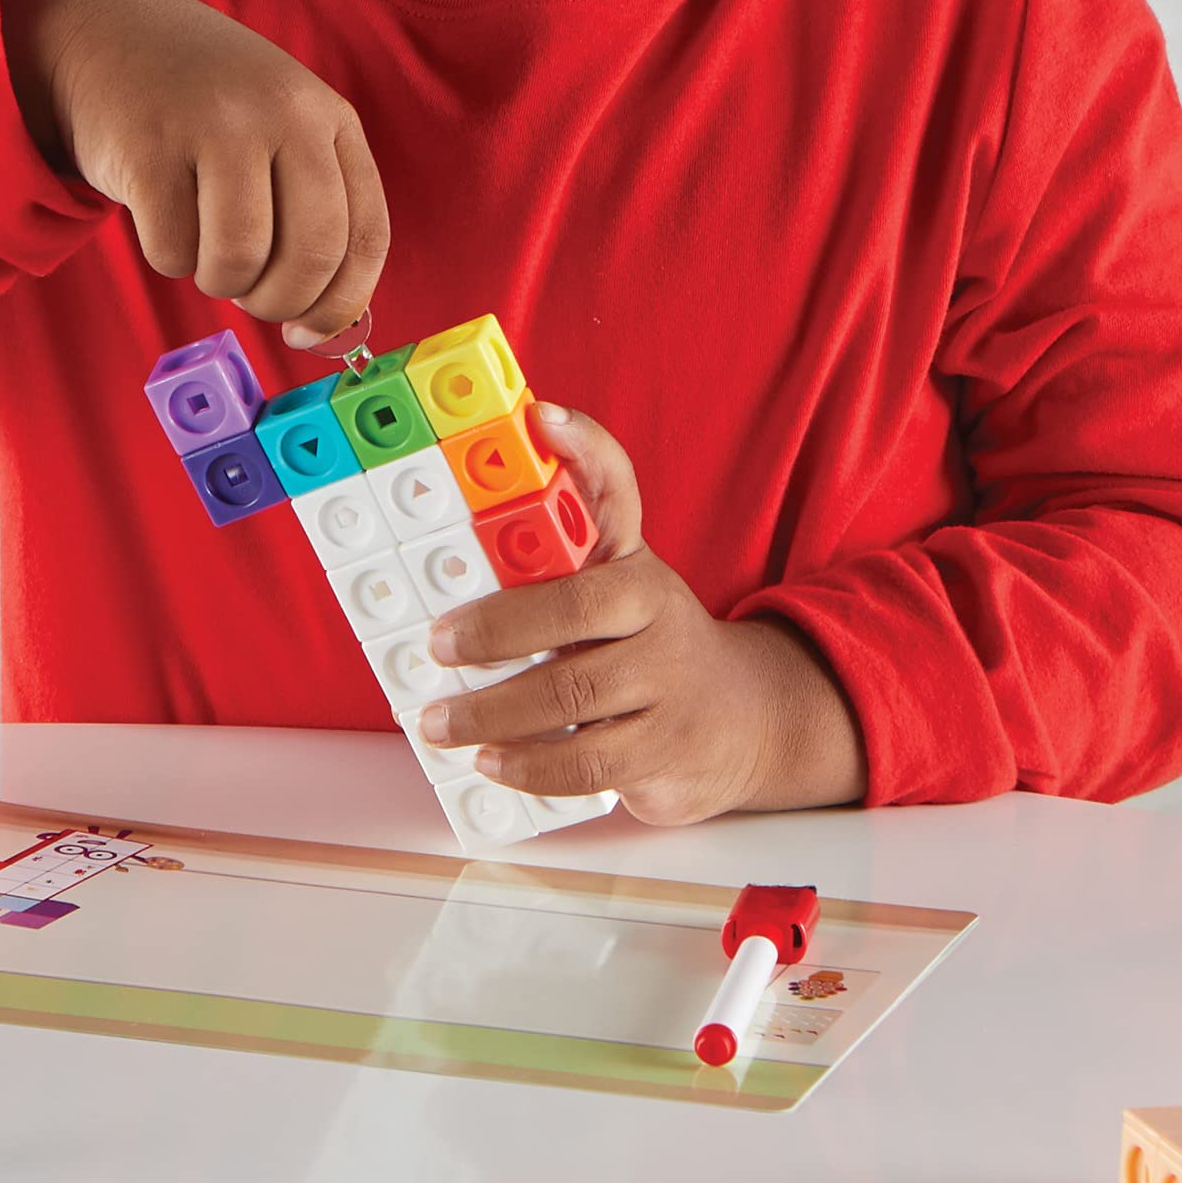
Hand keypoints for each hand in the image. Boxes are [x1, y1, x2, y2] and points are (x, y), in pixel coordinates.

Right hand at [0, 0, 388, 344]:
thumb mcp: (280, 130)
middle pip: (311, 256)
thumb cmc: (206, 111)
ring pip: (239, 261)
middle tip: (251, 300)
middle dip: (279, 303)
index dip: (342, 304)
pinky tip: (161, 215)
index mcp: (329, 117)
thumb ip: (314, 207)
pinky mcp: (149, 147)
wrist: (111, 36)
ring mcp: (216, 125)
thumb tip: (328, 324)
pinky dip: (168, 257)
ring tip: (205, 251)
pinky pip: (172, 250)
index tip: (310, 333)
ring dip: (220, 283)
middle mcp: (283, 113)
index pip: (365, 234)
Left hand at [418, 402, 867, 821]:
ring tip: (439, 720)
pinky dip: (530, 765)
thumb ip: (550, 562)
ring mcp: (667, 678)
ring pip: (573, 691)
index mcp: (632, 559)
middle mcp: (656, 607)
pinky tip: (491, 762)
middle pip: (575, 606)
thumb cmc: (649, 644)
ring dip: (493, 710)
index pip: (615, 490)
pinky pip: (588, 761)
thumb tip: (456, 543)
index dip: (583, 449)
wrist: (745, 720)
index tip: (542, 417)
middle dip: (496, 627)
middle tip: (437, 644)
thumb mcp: (614, 588)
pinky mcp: (665, 747)